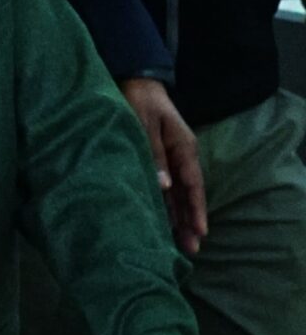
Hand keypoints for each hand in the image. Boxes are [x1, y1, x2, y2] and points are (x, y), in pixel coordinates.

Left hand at [120, 78, 207, 255]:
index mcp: (183, 149)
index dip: (195, 210)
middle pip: (187, 195)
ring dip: (178, 219)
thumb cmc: (140, 101)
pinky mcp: (158, 161)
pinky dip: (165, 206)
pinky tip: (163, 223)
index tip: (199, 232)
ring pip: (176, 195)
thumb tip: (164, 187)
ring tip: (180, 245)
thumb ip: (154, 155)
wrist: (135, 83)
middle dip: (189, 223)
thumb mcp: (145, 125)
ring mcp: (170, 161)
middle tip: (192, 251)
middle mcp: (180, 158)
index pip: (192, 185)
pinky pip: (164, 188)